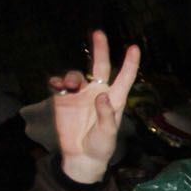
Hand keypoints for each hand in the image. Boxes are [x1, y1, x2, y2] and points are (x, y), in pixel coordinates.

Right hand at [50, 30, 141, 183]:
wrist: (81, 157)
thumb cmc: (101, 146)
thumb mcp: (108, 133)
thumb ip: (106, 115)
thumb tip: (100, 95)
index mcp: (114, 100)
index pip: (124, 78)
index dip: (130, 63)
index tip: (134, 47)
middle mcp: (98, 93)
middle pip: (100, 67)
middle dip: (100, 50)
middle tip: (98, 33)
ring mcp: (80, 95)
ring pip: (77, 75)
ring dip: (73, 75)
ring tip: (69, 83)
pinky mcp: (64, 100)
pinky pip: (60, 84)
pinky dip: (57, 81)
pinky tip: (57, 84)